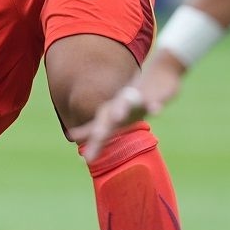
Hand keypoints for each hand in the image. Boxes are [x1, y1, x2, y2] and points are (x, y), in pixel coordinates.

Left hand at [68, 55, 184, 160]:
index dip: (92, 141)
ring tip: (118, 117)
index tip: (83, 154)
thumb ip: (94, 127)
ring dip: (122, 110)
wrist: (158, 75)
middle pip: (110, 119)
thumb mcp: (114, 116)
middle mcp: (120, 106)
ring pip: (127, 104)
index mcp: (112, 114)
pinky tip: (155, 110)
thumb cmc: (133, 101)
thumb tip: (72, 136)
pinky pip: (153, 102)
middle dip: (103, 129)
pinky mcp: (153, 97)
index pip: (99, 130)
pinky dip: (154, 105)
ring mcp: (136, 100)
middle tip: (96, 137)